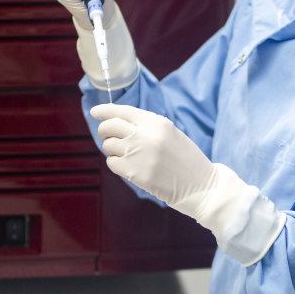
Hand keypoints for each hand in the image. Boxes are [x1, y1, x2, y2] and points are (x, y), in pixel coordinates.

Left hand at [92, 104, 215, 207]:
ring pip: (109, 145)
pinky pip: (112, 163)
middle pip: (110, 126)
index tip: (96, 111)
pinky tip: (130, 166)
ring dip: (113, 149)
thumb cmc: (184, 157)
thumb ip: (147, 126)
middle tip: (108, 136)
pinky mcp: (135, 173)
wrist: (199, 183)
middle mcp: (145, 135)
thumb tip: (118, 122)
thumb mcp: (169, 132)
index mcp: (156, 122)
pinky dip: (116, 164)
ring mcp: (139, 154)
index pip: (123, 111)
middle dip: (105, 130)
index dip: (105, 110)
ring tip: (128, 155)